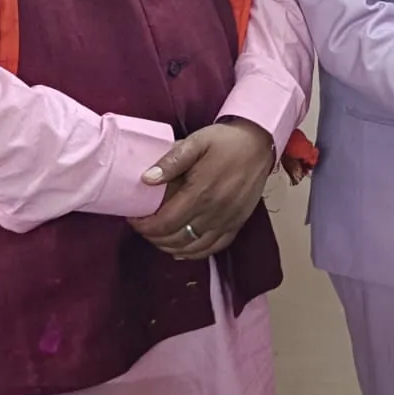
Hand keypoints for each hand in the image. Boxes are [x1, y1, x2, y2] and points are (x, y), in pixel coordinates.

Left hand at [130, 118, 275, 259]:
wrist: (259, 143)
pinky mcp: (238, 223)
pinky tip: (182, 250)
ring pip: (193, 248)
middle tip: (144, 227)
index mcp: (201, 192)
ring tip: (159, 237)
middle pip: (176, 238)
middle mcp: (215, 212)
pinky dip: (195, 253)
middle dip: (154, 237)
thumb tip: (146, 179)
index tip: (134, 219)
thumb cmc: (225, 141)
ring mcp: (228, 220)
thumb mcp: (196, 141)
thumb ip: (171, 161)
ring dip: (171, 247)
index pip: (165, 223)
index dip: (145, 226)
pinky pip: (214, 247)